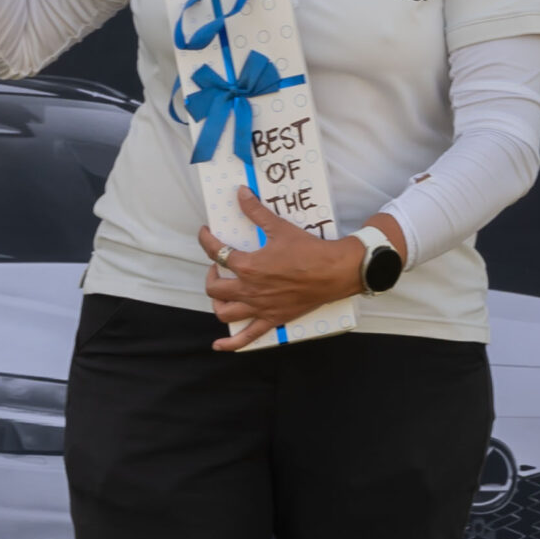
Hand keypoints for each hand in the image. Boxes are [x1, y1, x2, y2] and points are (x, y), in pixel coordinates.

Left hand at [199, 189, 366, 351]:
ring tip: (222, 293)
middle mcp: (249, 290)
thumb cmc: (308, 250)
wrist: (334, 272)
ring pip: (225, 313)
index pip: (216, 253)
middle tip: (218, 266)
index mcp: (248, 266)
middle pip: (214, 288)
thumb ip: (256, 211)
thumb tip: (240, 193)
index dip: (205, 241)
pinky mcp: (272, 319)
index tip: (205, 233)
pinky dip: (231, 343)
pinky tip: (219, 345)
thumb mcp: (279, 227)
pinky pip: (247, 337)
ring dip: (218, 304)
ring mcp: (260, 308)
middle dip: (211, 275)